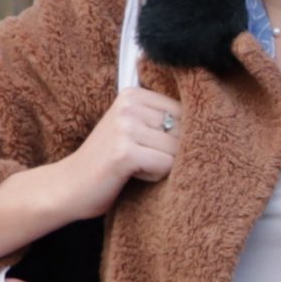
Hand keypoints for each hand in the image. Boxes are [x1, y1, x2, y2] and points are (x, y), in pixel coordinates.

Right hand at [35, 86, 185, 222]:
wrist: (68, 187)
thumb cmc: (108, 163)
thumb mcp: (133, 130)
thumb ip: (162, 120)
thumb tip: (212, 118)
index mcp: (133, 94)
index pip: (186, 112)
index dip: (176, 137)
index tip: (147, 146)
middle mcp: (129, 104)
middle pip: (184, 130)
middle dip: (170, 152)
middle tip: (139, 159)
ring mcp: (126, 126)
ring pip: (177, 150)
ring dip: (162, 166)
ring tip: (133, 167)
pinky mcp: (125, 151)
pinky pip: (166, 165)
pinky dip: (154, 175)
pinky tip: (131, 174)